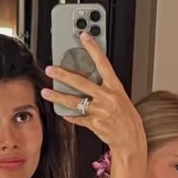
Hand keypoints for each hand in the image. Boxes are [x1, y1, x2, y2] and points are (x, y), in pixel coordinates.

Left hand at [42, 33, 146, 157]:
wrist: (131, 141)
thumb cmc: (128, 120)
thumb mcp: (121, 99)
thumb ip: (106, 89)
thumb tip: (90, 81)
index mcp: (116, 88)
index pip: (103, 63)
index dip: (93, 49)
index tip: (84, 37)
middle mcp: (107, 98)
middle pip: (81, 83)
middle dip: (63, 75)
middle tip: (51, 69)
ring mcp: (100, 111)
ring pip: (74, 101)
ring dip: (57, 96)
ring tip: (46, 92)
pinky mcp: (94, 124)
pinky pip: (77, 118)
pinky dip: (69, 115)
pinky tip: (62, 112)